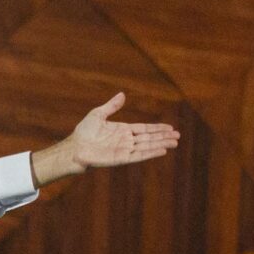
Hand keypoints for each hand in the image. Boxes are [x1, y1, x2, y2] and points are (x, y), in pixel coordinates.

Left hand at [33, 92, 180, 183]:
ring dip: (161, 144)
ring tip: (175, 143)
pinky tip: (162, 150)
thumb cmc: (83, 132)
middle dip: (163, 137)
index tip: (170, 128)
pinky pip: (139, 155)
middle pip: (149, 138)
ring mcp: (124, 149)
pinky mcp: (121, 158)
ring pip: (147, 146)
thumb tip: (122, 94)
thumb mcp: (98, 114)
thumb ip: (112, 106)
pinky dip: (151, 153)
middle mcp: (126, 140)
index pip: (144, 129)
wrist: (74, 147)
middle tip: (178, 136)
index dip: (157, 129)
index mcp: (123, 130)